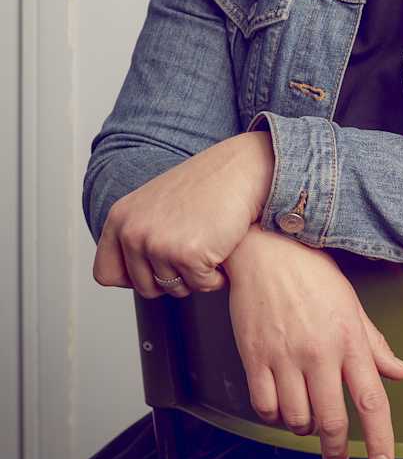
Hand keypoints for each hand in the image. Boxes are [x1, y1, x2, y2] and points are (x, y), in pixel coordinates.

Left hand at [92, 131, 274, 297]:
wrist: (241, 169)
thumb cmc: (206, 185)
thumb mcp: (154, 203)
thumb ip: (135, 233)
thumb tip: (126, 276)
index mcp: (120, 218)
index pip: (105, 273)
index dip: (133, 276)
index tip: (155, 266)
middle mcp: (133, 232)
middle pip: (145, 288)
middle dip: (172, 279)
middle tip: (193, 252)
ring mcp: (159, 244)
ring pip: (176, 289)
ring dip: (197, 275)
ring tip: (209, 243)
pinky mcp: (188, 254)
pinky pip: (202, 285)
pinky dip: (217, 275)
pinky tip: (223, 247)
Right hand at [224, 225, 402, 458]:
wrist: (265, 248)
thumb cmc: (311, 272)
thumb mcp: (351, 304)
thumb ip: (375, 345)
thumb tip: (401, 372)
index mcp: (348, 338)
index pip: (371, 400)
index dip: (380, 439)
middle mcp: (319, 351)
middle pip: (332, 420)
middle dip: (336, 449)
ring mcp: (284, 355)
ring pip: (297, 419)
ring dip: (304, 429)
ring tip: (307, 419)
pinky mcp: (254, 356)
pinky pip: (264, 406)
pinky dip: (274, 416)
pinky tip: (281, 406)